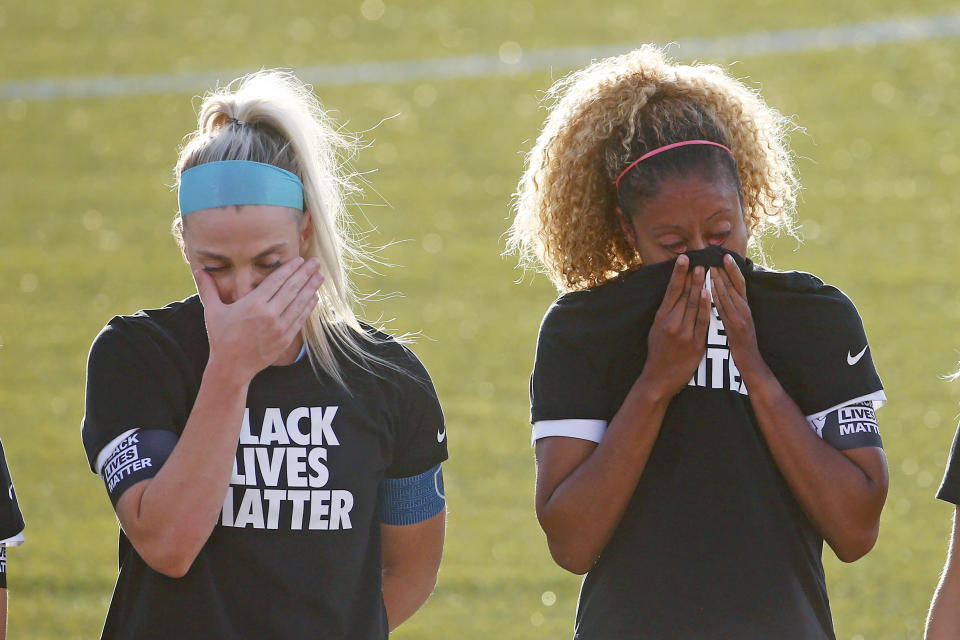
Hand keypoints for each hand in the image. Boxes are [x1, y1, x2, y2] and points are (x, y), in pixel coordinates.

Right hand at [194, 257, 324, 381]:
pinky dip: (309, 307)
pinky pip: (300, 319)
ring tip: (320, 276)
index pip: (276, 281)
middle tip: (316, 262)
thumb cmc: (221, 338)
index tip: (300, 260)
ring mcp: (279, 328)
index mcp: (252, 304)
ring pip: (299, 303)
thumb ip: (208, 289)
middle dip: (306, 274)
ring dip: (311, 288)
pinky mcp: (285, 339)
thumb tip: (198, 270)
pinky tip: (315, 297)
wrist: (231, 367)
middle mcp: (268, 314)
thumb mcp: (213, 312)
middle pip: (292, 289)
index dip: (290, 269)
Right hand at [639, 255, 710, 398]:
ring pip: (693, 305)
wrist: (659, 378)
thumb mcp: (655, 330)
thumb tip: (674, 294)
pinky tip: (709, 294)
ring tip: (705, 271)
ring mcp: (683, 333)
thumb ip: (666, 313)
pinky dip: (706, 307)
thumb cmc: (658, 352)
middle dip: (692, 276)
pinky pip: (702, 322)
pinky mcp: (695, 343)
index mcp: (661, 318)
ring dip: (700, 286)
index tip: (683, 259)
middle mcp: (671, 323)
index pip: (671, 290)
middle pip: (683, 295)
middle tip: (699, 260)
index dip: (678, 274)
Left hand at [710, 254, 762, 374]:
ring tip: (711, 268)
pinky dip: (717, 299)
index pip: (740, 284)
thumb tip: (725, 297)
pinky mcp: (734, 328)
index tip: (726, 257)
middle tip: (717, 256)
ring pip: (729, 296)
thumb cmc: (742, 346)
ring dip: (720, 281)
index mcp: (746, 308)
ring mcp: (741, 319)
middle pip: (736, 286)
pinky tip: (710, 290)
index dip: (733, 270)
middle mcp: (745, 310)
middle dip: (726, 270)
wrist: (751, 365)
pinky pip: (724, 311)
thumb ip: (733, 311)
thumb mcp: (739, 324)